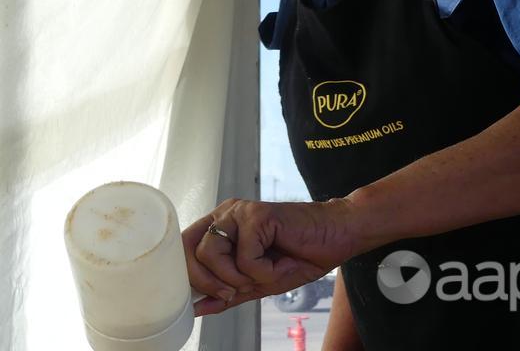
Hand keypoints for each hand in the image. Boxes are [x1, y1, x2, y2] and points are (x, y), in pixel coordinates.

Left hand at [184, 197, 359, 315]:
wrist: (336, 238)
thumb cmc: (299, 255)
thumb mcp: (258, 283)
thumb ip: (227, 293)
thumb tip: (198, 308)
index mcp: (220, 227)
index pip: (183, 249)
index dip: (189, 277)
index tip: (206, 297)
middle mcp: (225, 215)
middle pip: (189, 251)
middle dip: (209, 281)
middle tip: (235, 290)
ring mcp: (239, 212)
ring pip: (211, 253)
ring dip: (238, 276)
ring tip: (265, 272)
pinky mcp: (257, 214)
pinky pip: (245, 257)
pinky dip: (265, 271)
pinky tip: (282, 261)